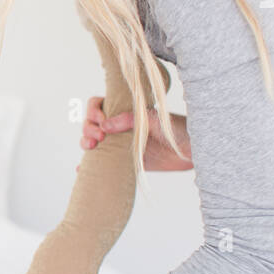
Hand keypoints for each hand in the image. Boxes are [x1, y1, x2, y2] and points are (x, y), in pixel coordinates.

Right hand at [78, 97, 192, 171]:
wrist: (191, 152)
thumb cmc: (177, 130)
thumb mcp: (154, 120)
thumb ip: (130, 120)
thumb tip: (105, 125)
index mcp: (125, 111)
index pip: (99, 105)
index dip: (93, 111)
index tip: (100, 121)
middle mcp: (119, 126)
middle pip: (92, 123)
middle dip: (87, 128)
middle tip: (97, 138)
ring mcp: (120, 143)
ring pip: (93, 140)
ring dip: (85, 142)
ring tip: (90, 148)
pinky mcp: (124, 161)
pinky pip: (102, 161)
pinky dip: (89, 165)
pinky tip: (82, 168)